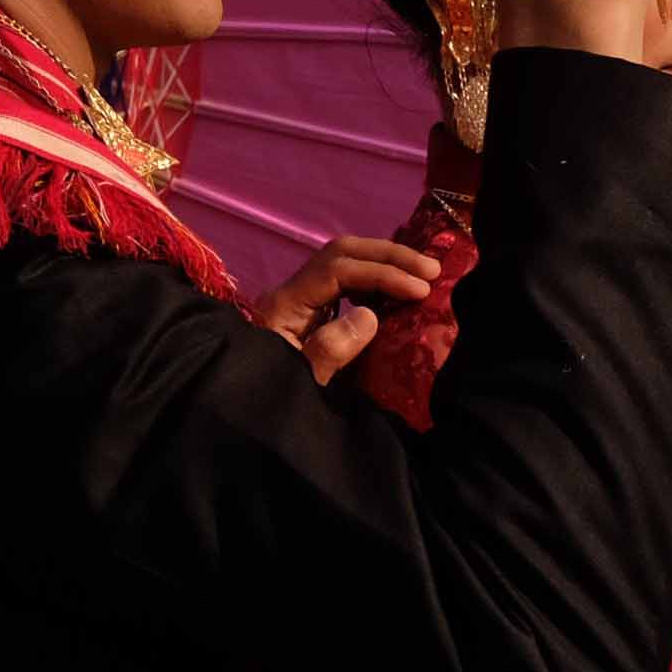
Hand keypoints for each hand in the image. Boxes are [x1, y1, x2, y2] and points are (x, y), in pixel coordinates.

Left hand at [258, 236, 439, 385]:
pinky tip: (396, 292)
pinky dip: (372, 280)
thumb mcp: (300, 384)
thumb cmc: (269, 402)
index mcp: (284, 304)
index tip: (419, 290)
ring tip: (422, 275)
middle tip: (431, 270)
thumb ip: (329, 350)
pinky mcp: (306, 312)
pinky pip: (342, 282)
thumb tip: (368, 314)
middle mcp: (290, 292)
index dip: (380, 274)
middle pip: (340, 253)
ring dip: (382, 262)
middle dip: (387, 255)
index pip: (337, 270)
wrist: (240, 417)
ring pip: (341, 262)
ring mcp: (298, 300)